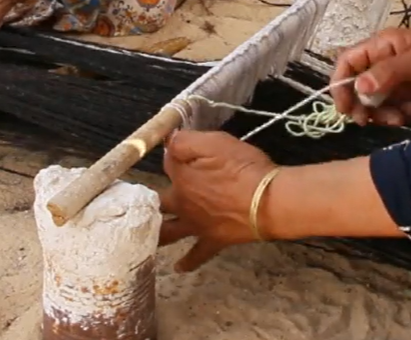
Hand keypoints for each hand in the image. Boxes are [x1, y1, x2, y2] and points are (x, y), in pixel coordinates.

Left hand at [157, 130, 276, 271]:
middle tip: (141, 199)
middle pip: (157, 202)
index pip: (168, 161)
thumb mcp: (215, 143)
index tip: (176, 148)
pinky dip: (187, 262)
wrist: (269, 202)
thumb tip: (169, 141)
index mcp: (181, 178)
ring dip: (155, 232)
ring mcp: (196, 225)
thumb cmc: (243, 168)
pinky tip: (178, 267)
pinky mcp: (214, 240)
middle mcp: (183, 204)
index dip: (172, 153)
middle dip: (147, 198)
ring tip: (143, 236)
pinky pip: (197, 254)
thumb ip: (186, 141)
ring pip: (167, 232)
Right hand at [330, 26, 410, 126]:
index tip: (345, 109)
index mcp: (381, 46)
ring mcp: (397, 76)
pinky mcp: (410, 89)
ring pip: (376, 99)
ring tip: (401, 118)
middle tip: (369, 122)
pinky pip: (394, 104)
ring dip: (383, 112)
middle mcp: (384, 60)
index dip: (341, 84)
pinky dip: (398, 112)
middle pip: (358, 85)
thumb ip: (388, 74)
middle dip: (362, 105)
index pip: (348, 62)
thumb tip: (358, 88)